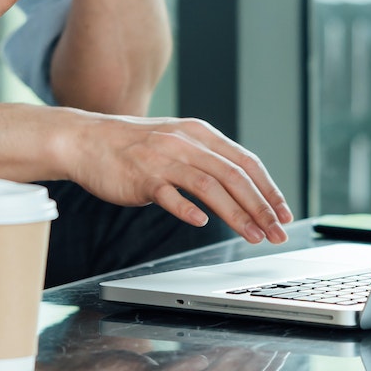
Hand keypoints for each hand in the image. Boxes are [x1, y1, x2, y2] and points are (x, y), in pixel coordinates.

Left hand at [35, 344, 288, 370]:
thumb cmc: (103, 366)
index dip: (262, 370)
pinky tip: (203, 353)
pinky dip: (191, 367)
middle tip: (278, 342)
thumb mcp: (149, 353)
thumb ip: (176, 345)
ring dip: (233, 363)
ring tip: (253, 342)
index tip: (279, 349)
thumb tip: (197, 324)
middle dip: (259, 366)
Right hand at [58, 114, 294, 242]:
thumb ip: (206, 158)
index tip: (283, 213)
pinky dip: (188, 209)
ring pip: (210, 187)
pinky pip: (170, 195)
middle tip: (276, 232)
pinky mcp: (142, 177)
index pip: (246, 161)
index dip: (269, 189)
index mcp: (199, 133)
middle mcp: (185, 143)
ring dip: (236, 215)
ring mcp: (163, 159)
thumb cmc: (133, 145)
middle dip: (261, 207)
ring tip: (252, 236)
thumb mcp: (176, 140)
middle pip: (234, 176)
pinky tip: (202, 223)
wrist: (87, 140)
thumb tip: (241, 184)